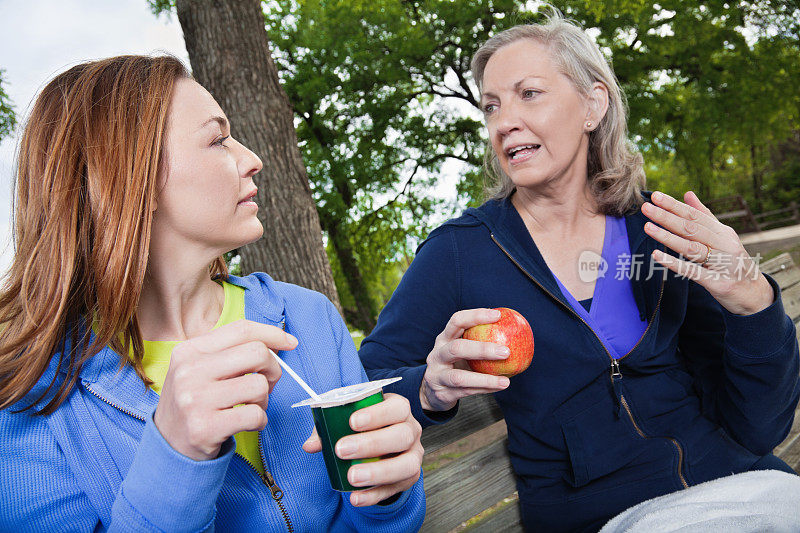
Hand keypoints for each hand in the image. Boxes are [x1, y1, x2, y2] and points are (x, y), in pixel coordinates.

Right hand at [154, 319, 297, 460]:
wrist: (168, 446)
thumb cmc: (195, 402)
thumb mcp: (200, 368)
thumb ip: (232, 351)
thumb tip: (282, 341)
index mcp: (189, 350)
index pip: (241, 330)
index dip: (272, 334)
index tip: (290, 342)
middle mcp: (189, 371)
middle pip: (257, 353)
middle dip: (273, 369)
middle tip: (266, 384)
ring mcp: (195, 400)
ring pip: (259, 386)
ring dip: (264, 399)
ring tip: (251, 406)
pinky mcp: (205, 427)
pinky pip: (255, 415)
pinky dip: (260, 421)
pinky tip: (247, 423)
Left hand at [302, 394, 422, 505]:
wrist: (381, 446)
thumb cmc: (363, 427)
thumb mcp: (348, 419)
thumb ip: (329, 428)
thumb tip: (310, 445)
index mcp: (399, 409)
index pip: (397, 407)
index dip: (377, 414)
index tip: (352, 422)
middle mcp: (411, 430)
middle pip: (402, 435)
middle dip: (372, 444)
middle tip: (342, 450)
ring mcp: (413, 455)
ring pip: (407, 464)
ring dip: (378, 472)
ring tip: (352, 477)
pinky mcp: (409, 478)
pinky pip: (396, 488)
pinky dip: (374, 495)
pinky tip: (355, 497)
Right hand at [420, 308, 510, 411]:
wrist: (432, 391)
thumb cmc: (455, 364)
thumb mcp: (463, 350)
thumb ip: (480, 340)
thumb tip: (514, 330)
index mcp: (443, 339)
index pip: (457, 321)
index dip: (476, 316)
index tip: (498, 315)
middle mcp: (437, 355)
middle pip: (456, 348)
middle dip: (482, 349)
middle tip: (506, 352)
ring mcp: (437, 375)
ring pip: (459, 377)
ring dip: (485, 379)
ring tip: (505, 381)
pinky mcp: (442, 393)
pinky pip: (466, 392)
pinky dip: (484, 390)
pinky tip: (499, 387)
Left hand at [642, 190, 773, 314]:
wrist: (754, 294)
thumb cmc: (733, 263)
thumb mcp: (722, 237)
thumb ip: (704, 216)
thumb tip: (688, 194)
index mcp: (723, 233)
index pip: (695, 216)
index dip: (675, 205)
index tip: (655, 196)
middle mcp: (724, 245)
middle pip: (692, 229)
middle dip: (667, 217)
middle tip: (646, 207)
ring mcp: (722, 264)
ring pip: (691, 247)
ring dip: (667, 237)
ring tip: (648, 227)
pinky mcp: (716, 283)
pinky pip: (692, 272)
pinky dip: (674, 263)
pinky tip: (656, 256)